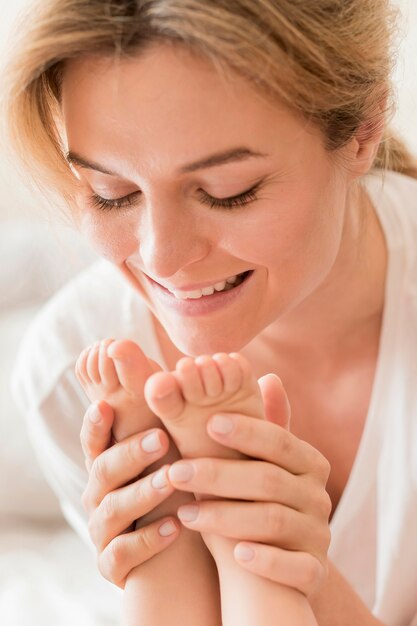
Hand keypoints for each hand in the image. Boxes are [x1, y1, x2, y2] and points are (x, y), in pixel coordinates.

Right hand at [80, 401, 180, 588]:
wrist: (182, 557)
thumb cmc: (176, 492)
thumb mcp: (172, 458)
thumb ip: (166, 422)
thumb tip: (177, 371)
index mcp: (107, 465)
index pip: (95, 441)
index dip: (96, 425)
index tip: (104, 406)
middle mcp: (98, 495)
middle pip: (104, 470)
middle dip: (130, 453)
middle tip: (161, 438)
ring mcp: (102, 531)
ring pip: (113, 509)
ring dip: (143, 492)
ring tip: (171, 481)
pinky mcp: (112, 564)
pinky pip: (123, 552)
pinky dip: (148, 539)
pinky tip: (174, 528)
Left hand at [167, 374, 331, 596]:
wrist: (272, 567)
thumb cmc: (253, 502)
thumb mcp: (256, 463)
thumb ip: (257, 425)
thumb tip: (267, 376)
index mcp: (308, 462)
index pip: (278, 440)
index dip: (245, 431)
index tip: (207, 423)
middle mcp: (318, 495)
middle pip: (269, 479)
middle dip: (219, 474)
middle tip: (176, 471)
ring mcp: (319, 534)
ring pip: (274, 520)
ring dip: (227, 516)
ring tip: (185, 514)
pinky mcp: (316, 572)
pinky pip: (296, 567)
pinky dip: (267, 560)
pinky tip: (236, 556)